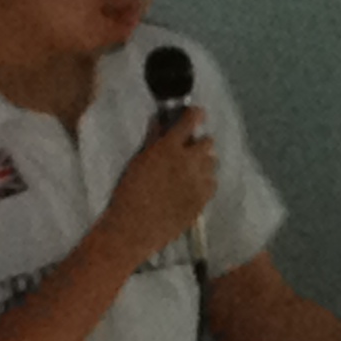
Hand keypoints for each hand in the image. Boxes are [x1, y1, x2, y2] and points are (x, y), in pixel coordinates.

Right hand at [101, 106, 218, 259]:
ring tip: (188, 171)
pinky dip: (205, 182)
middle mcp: (189, 161)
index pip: (190, 121)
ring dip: (203, 162)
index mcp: (169, 148)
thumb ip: (152, 139)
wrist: (134, 228)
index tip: (197, 113)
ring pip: (212, 162)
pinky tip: (192, 187)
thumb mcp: (137, 161)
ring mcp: (199, 181)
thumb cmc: (128, 193)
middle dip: (200, 143)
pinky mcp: (204, 199)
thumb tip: (159, 119)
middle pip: (208, 142)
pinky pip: (212, 183)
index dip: (195, 114)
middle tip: (188, 150)